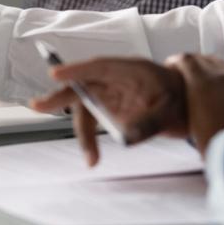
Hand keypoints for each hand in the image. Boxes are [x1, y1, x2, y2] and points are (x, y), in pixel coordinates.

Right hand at [30, 57, 188, 166]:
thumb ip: (149, 122)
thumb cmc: (179, 98)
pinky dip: (89, 139)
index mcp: (129, 69)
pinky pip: (92, 121)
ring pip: (84, 108)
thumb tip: (125, 138)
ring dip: (83, 133)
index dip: (76, 69)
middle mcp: (114, 79)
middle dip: (59, 95)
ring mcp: (109, 94)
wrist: (186, 104)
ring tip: (91, 158)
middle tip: (37, 106)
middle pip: (82, 85)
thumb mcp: (170, 110)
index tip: (56, 73)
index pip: (99, 66)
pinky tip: (93, 157)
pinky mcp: (108, 109)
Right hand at [165, 53, 223, 154]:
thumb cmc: (223, 149)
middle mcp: (223, 76)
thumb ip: (191, 111)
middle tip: (194, 76)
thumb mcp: (195, 130)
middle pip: (206, 59)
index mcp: (202, 85)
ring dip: (219, 70)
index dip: (178, 62)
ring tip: (218, 83)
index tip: (175, 67)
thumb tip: (190, 110)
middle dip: (197, 65)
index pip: (186, 61)